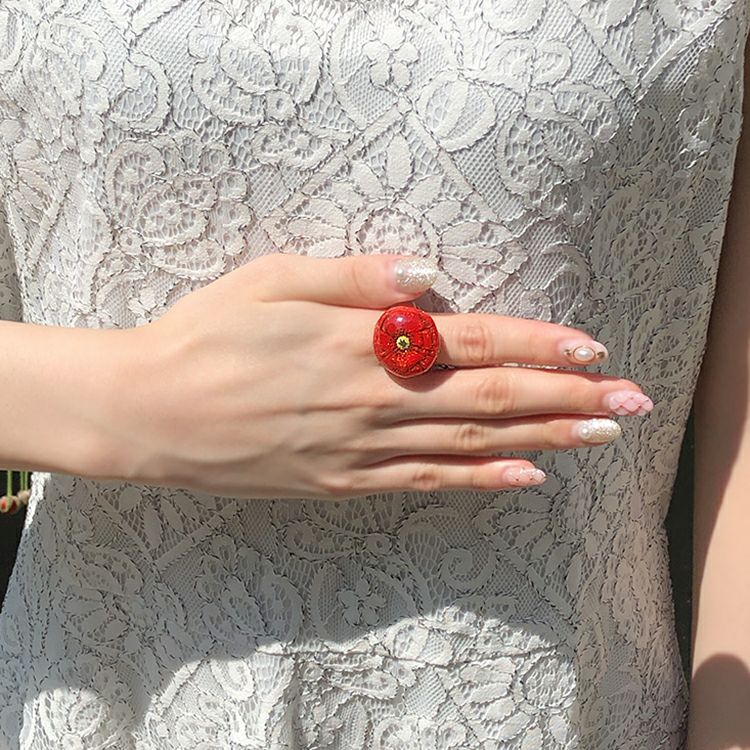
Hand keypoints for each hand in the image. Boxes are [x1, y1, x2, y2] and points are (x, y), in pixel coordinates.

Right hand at [103, 253, 651, 499]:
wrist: (149, 412)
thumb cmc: (205, 335)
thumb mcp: (270, 279)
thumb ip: (353, 276)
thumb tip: (428, 275)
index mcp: (355, 342)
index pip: (468, 342)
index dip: (533, 345)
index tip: (590, 348)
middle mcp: (370, 400)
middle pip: (487, 400)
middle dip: (564, 398)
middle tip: (629, 400)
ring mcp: (358, 449)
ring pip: (469, 447)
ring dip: (542, 440)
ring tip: (600, 436)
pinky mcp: (341, 483)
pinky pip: (424, 485)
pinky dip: (480, 483)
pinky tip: (526, 480)